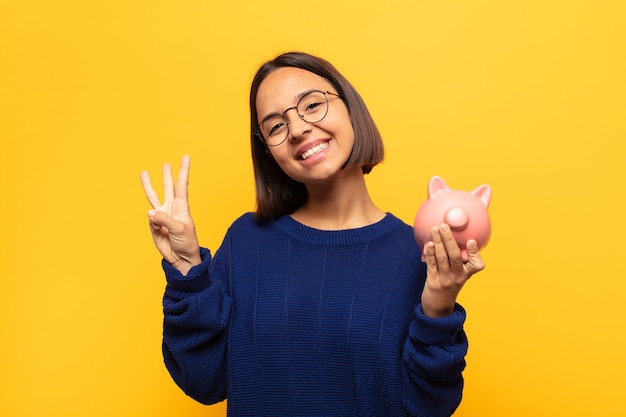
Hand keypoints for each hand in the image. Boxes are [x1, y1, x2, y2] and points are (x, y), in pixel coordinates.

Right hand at [140, 155, 200, 274]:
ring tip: (144, 173)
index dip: (183, 170)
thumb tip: (149, 212)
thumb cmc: (187, 243)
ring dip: (149, 186)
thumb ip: (164, 220)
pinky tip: (158, 229)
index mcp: (182, 206)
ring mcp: (162, 216)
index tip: (186, 156)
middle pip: (168, 187)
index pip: (182, 184)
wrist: (182, 259)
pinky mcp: (155, 225)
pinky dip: (152, 222)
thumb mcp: (179, 230)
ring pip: (153, 197)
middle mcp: (172, 208)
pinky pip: (150, 220)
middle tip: (166, 164)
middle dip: (167, 176)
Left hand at [420, 224, 484, 317]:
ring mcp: (445, 280)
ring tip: (435, 229)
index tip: (471, 241)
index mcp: (467, 274)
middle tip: (444, 226)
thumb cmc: (449, 284)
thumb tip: (454, 235)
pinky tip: (429, 243)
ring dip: (438, 242)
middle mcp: (458, 277)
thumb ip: (460, 258)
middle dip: (449, 240)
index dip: (474, 252)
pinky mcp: (433, 282)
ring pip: (442, 258)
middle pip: (455, 256)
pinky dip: (430, 253)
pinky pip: (432, 265)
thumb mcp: (459, 274)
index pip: (476, 265)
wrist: (439, 306)